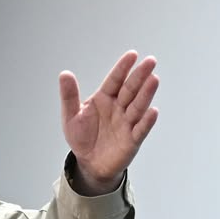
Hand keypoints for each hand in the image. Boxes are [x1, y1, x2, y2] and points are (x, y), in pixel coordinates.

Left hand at [60, 52, 158, 192]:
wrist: (89, 163)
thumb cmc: (82, 138)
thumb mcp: (71, 115)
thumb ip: (69, 95)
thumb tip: (65, 74)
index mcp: (104, 99)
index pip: (115, 80)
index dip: (123, 68)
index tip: (132, 55)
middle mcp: (118, 108)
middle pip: (130, 89)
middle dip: (140, 75)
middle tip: (150, 61)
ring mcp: (127, 123)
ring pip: (138, 106)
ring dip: (146, 93)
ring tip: (154, 79)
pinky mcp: (132, 140)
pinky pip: (140, 129)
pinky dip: (147, 121)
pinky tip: (153, 111)